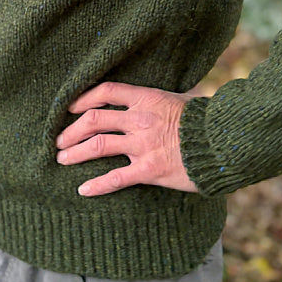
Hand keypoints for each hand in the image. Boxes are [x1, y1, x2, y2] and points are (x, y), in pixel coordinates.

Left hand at [55, 81, 202, 196]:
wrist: (223, 144)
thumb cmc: (204, 122)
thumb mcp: (179, 100)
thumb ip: (158, 101)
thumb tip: (148, 98)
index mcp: (146, 97)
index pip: (106, 91)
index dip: (83, 98)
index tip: (69, 107)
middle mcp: (140, 119)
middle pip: (94, 119)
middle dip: (71, 130)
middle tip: (58, 140)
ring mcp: (143, 145)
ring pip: (98, 146)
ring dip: (75, 153)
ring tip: (62, 160)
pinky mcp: (149, 170)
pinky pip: (116, 178)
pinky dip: (97, 185)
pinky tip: (84, 189)